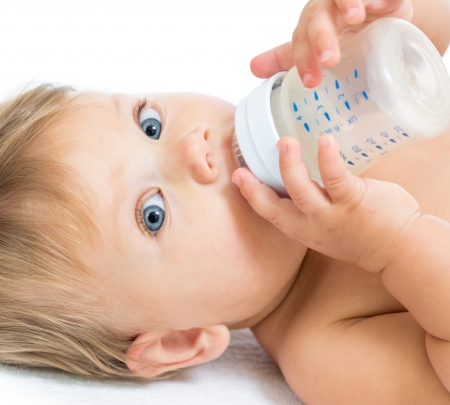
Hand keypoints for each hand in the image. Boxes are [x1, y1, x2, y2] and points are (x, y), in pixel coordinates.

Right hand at [232, 135, 419, 272]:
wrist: (400, 249)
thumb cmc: (364, 233)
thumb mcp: (329, 229)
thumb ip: (312, 207)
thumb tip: (301, 176)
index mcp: (305, 230)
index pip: (271, 215)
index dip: (252, 197)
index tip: (238, 177)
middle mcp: (314, 226)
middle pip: (277, 209)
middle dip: (256, 190)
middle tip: (242, 167)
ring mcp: (333, 215)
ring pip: (303, 192)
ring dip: (289, 167)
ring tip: (284, 143)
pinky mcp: (354, 201)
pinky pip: (337, 179)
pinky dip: (328, 159)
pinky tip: (324, 141)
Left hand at [250, 0, 412, 86]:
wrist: (384, 22)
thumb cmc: (347, 37)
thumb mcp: (316, 48)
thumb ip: (289, 58)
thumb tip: (254, 68)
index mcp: (311, 23)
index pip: (301, 40)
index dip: (303, 59)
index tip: (310, 82)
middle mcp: (328, 8)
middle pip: (318, 16)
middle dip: (321, 36)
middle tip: (329, 60)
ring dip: (347, 3)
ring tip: (354, 18)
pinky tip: (376, 6)